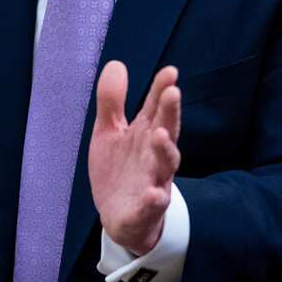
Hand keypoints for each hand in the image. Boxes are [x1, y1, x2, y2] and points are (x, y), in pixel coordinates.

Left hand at [88, 61, 180, 255]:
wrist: (120, 217)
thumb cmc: (120, 169)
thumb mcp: (109, 131)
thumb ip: (112, 101)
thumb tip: (116, 64)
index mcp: (145, 134)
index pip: (156, 108)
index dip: (162, 89)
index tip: (170, 71)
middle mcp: (154, 155)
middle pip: (167, 130)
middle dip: (170, 113)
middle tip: (172, 92)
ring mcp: (154, 181)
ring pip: (166, 165)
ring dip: (165, 150)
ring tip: (161, 134)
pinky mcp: (145, 209)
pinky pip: (153, 204)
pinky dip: (154, 199)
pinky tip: (153, 193)